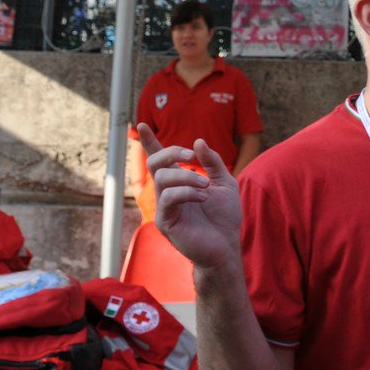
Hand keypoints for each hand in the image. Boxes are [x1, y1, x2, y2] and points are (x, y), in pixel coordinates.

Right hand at [139, 123, 240, 269]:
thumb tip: (198, 141)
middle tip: (192, 156)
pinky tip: (202, 196)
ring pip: (163, 179)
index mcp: (179, 183)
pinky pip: (168, 198)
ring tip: (206, 185)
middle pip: (155, 164)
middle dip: (171, 153)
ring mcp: (164, 208)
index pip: (160, 159)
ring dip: (187, 176)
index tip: (142, 123)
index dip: (151, 142)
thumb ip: (212, 163)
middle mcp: (167, 193)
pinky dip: (187, 192)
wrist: (227, 246)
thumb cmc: (224, 217)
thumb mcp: (225, 183)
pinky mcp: (166, 222)